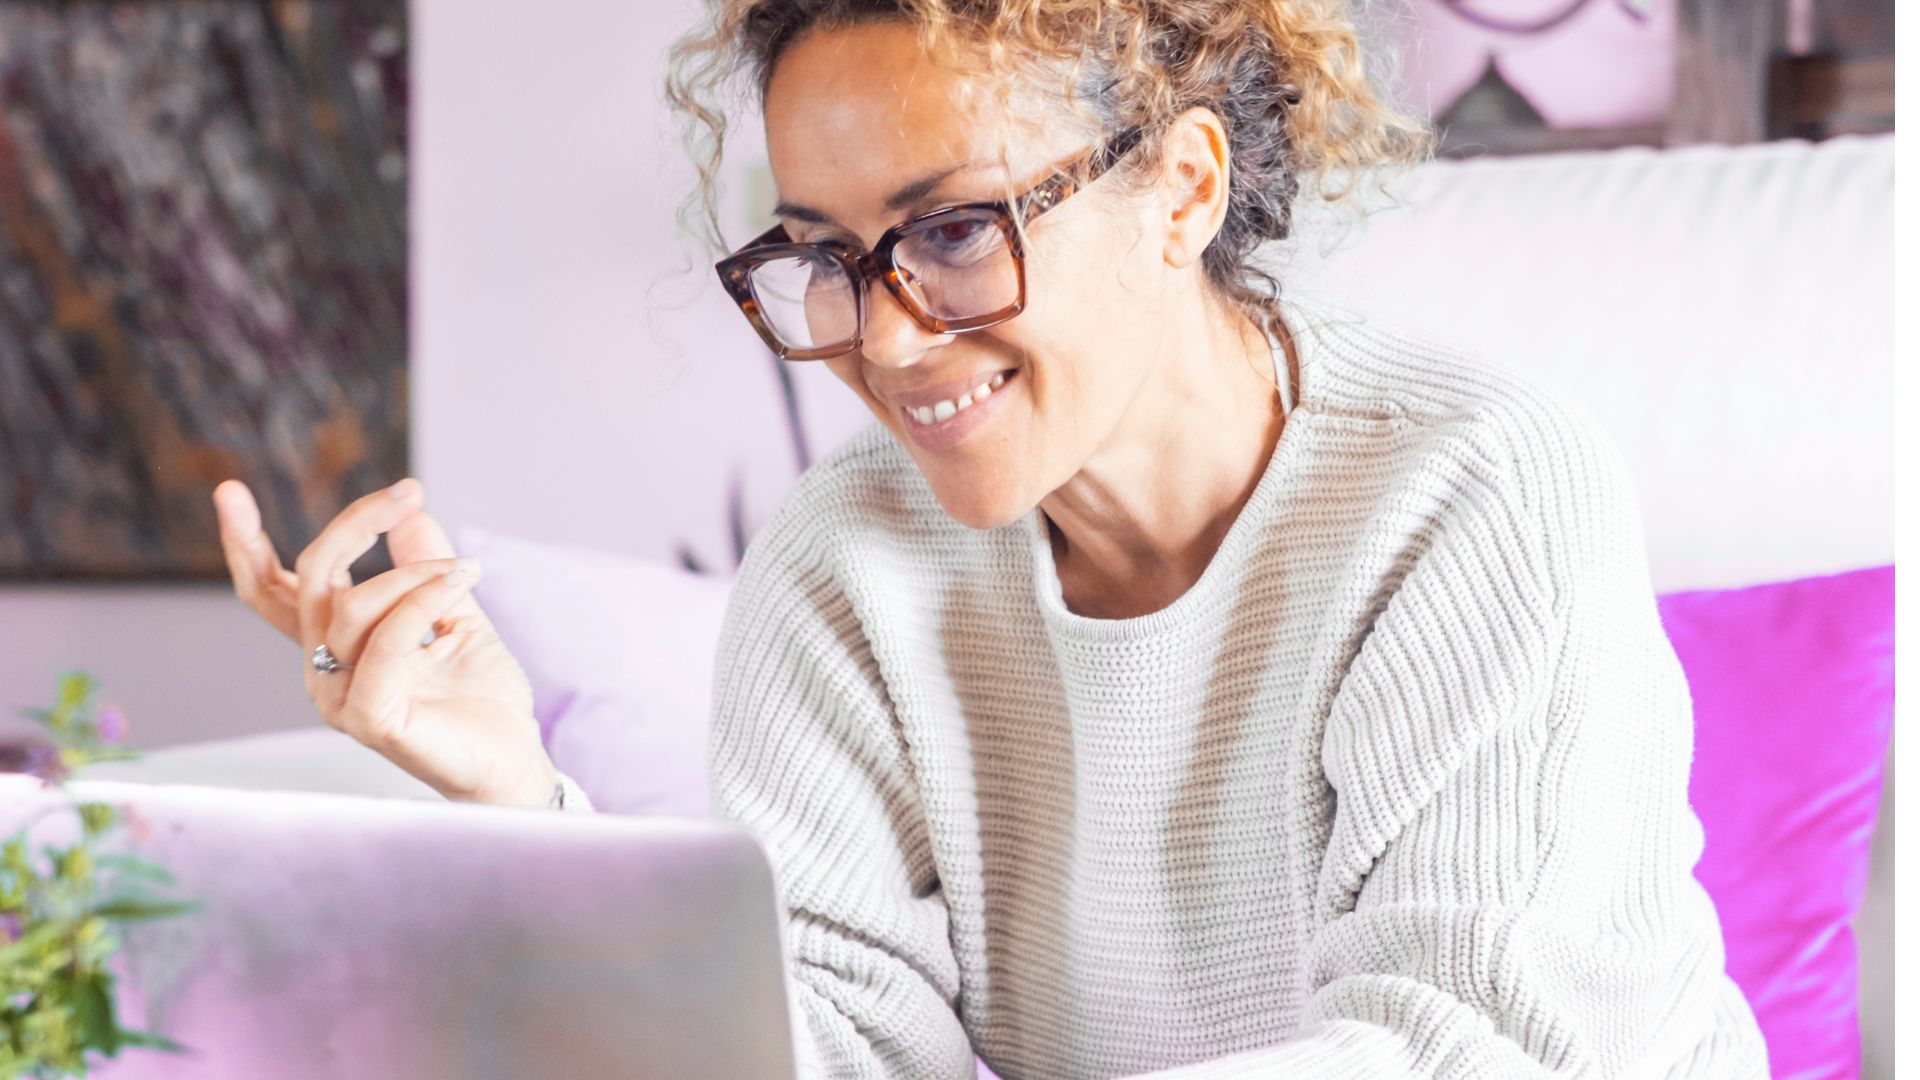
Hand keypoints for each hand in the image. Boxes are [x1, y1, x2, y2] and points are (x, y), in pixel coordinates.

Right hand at [212, 477, 556, 806]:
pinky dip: (422, 602)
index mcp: (333, 644)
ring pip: (354, 606)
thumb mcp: (453, 612)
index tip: (229, 490)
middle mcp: (323, 669)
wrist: (512, 757)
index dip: (245, 544)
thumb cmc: (480, 694)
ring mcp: (340, 697)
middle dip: (356, 526)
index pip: (271, 590)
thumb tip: (413, 514)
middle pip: (312, 579)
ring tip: (468, 572)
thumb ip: (426, 567)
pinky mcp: (368, 718)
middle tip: (407, 493)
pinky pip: (386, 642)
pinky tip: (460, 582)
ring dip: (417, 574)